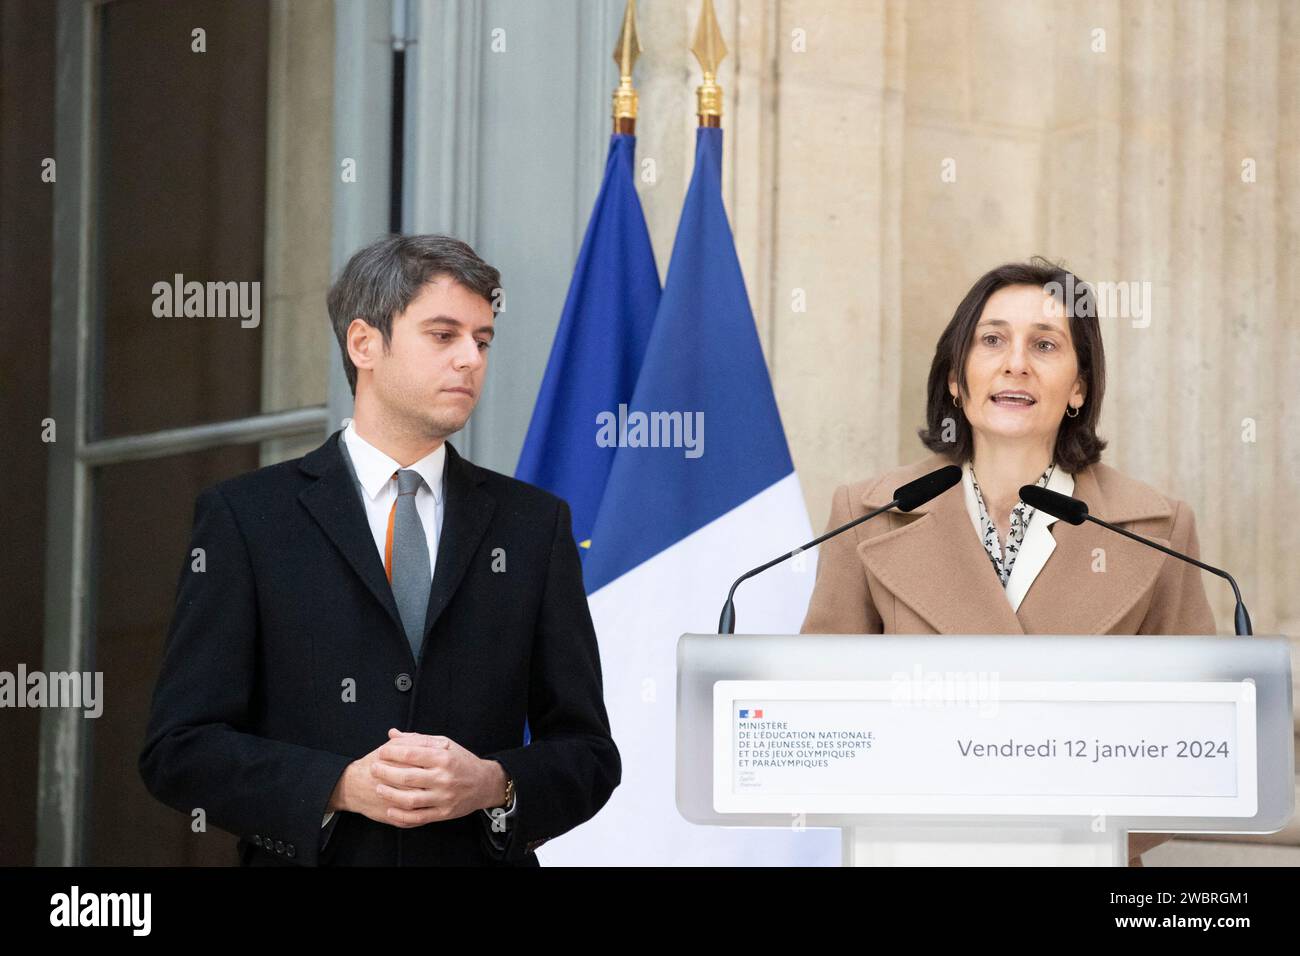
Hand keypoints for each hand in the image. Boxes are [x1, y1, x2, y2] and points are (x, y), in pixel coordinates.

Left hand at [366, 728, 503, 827]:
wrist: (484, 783)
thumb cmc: (461, 761)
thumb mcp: (445, 744)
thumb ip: (418, 740)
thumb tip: (393, 735)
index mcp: (443, 758)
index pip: (411, 754)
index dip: (392, 753)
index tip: (381, 752)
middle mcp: (443, 778)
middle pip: (407, 777)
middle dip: (385, 773)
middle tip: (374, 768)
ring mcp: (443, 797)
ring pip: (410, 800)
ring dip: (390, 795)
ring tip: (378, 788)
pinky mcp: (443, 813)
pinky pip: (418, 818)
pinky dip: (401, 816)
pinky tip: (390, 810)